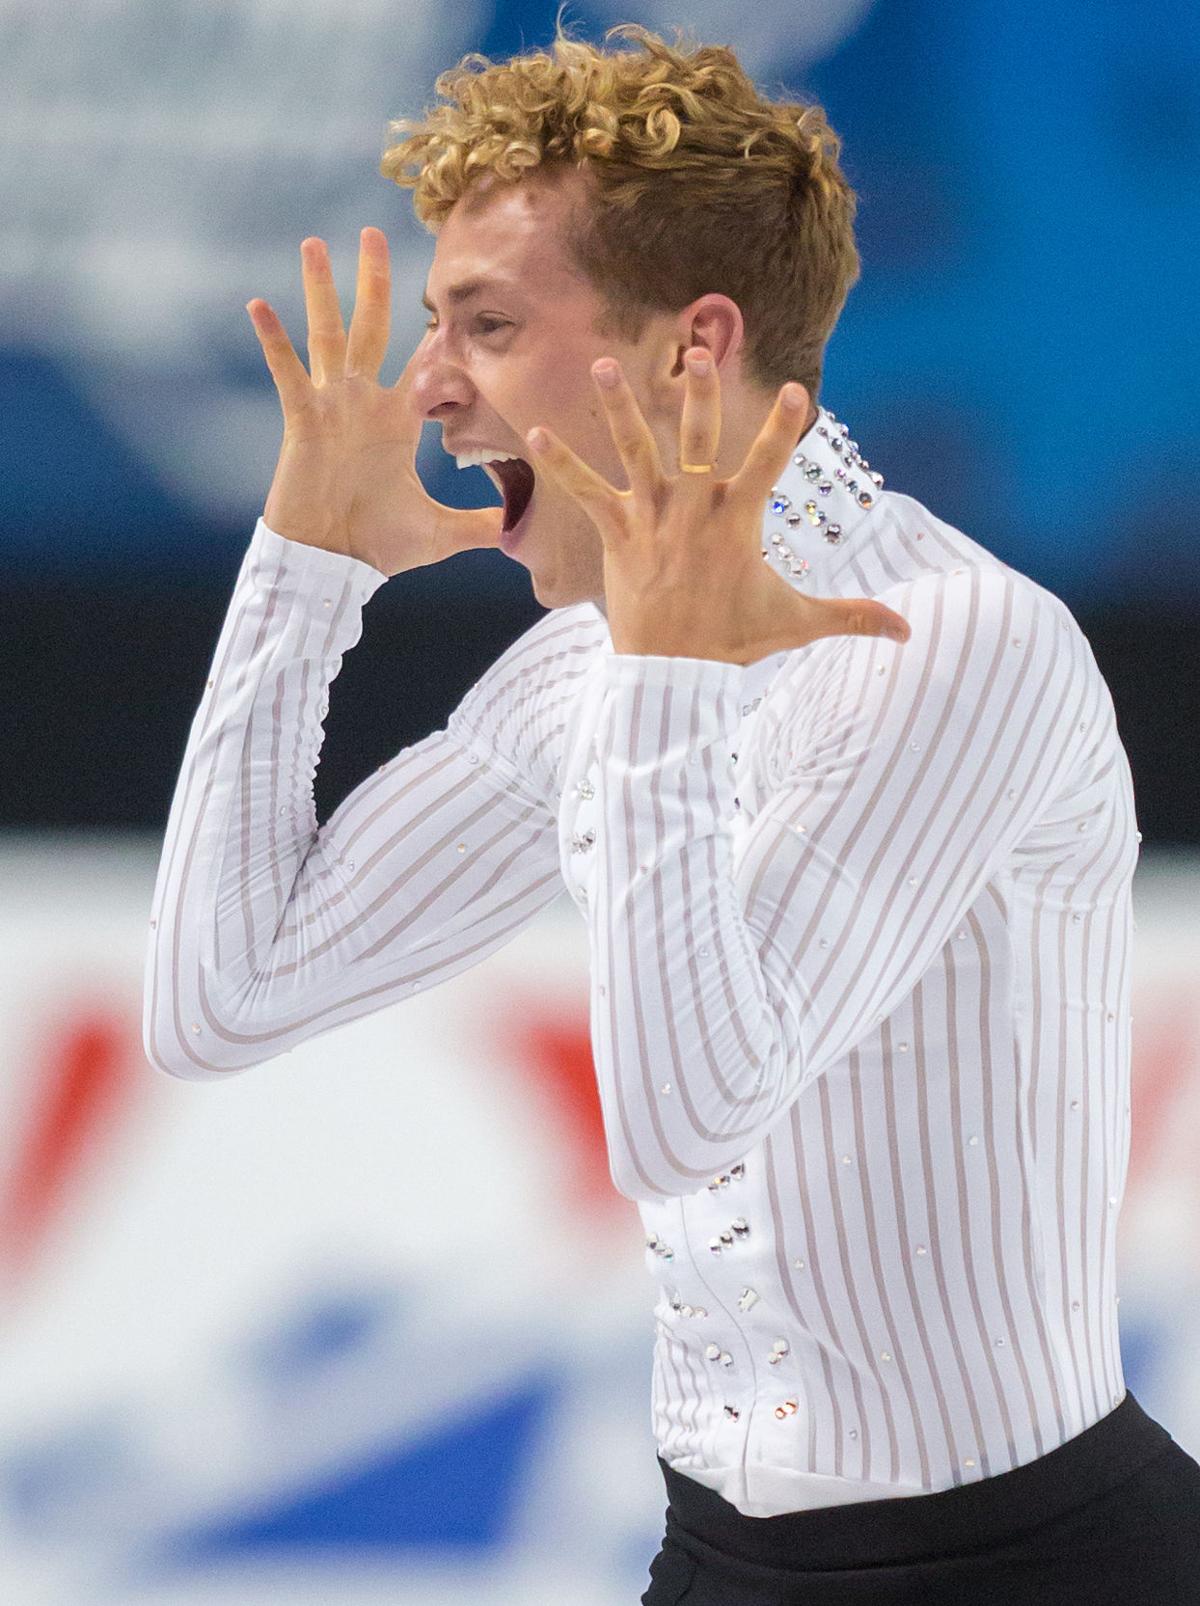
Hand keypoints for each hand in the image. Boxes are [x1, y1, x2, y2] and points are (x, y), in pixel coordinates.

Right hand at [247, 229, 501, 576]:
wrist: (331, 564)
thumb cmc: (378, 546)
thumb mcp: (440, 533)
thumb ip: (481, 525)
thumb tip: (521, 529)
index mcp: (397, 421)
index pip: (422, 366)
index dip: (437, 337)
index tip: (450, 300)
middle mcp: (364, 402)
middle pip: (373, 328)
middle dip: (375, 281)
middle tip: (374, 232)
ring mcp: (331, 407)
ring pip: (329, 335)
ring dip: (322, 290)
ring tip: (315, 243)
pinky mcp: (303, 421)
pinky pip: (288, 374)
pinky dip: (273, 341)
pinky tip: (258, 303)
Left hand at [524, 351, 909, 663]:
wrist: (674, 675)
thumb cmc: (736, 643)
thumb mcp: (797, 624)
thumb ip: (853, 617)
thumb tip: (909, 632)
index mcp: (738, 522)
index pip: (768, 463)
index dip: (782, 427)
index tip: (796, 388)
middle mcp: (694, 509)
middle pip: (698, 439)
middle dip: (701, 394)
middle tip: (697, 351)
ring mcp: (652, 518)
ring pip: (635, 452)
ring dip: (619, 407)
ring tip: (602, 365)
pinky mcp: (618, 534)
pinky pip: (585, 493)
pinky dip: (561, 464)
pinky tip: (535, 432)